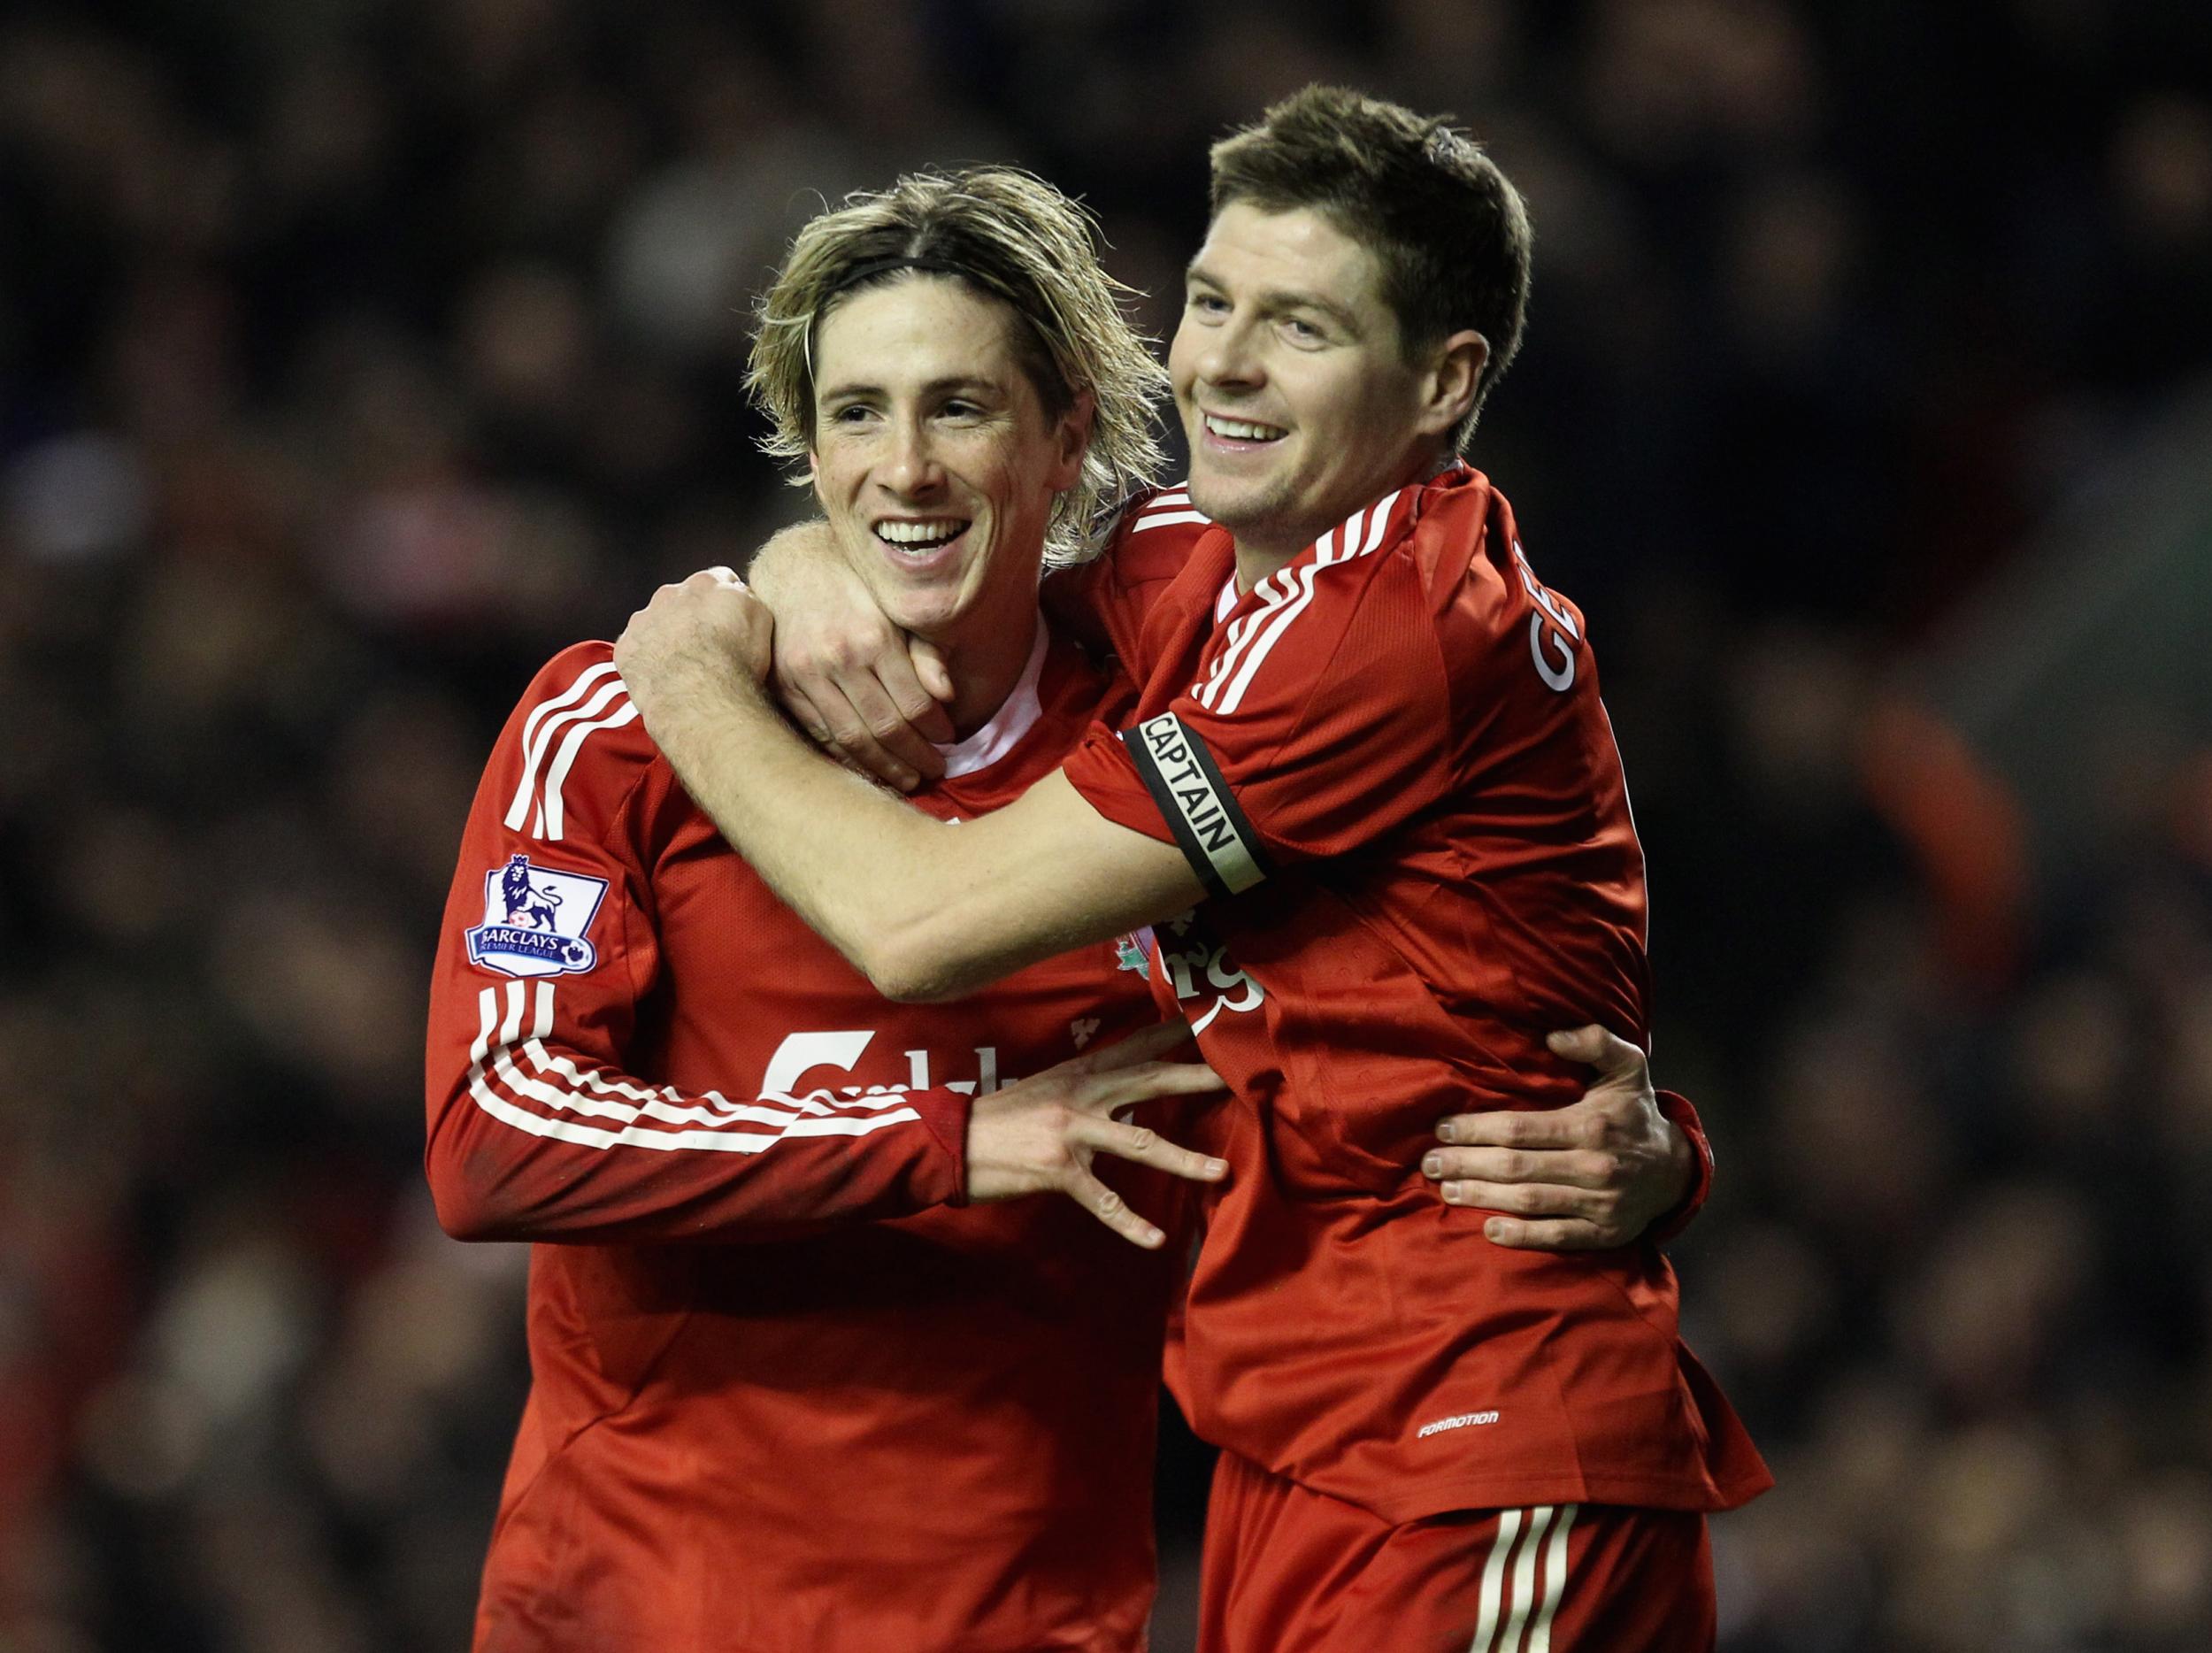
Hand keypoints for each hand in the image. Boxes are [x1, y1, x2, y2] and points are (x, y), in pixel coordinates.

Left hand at [615, 568, 774, 726]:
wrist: (701, 697)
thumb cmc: (734, 663)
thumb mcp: (762, 621)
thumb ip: (747, 600)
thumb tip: (738, 598)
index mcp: (706, 584)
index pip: (718, 581)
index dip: (725, 603)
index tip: (729, 623)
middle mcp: (671, 595)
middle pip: (681, 600)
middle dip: (691, 619)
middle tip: (707, 648)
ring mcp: (644, 620)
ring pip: (655, 623)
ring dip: (666, 638)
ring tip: (684, 667)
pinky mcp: (626, 647)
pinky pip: (634, 650)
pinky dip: (646, 661)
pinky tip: (663, 678)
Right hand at [748, 521, 955, 791]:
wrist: (792, 568)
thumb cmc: (855, 586)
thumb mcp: (896, 606)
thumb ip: (924, 651)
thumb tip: (947, 696)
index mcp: (873, 636)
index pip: (914, 702)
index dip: (936, 730)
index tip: (950, 740)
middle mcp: (838, 658)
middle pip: (885, 727)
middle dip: (916, 757)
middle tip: (936, 770)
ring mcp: (807, 676)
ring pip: (852, 739)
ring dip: (884, 768)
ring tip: (908, 780)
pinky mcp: (786, 687)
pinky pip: (821, 735)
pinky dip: (848, 758)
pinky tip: (870, 768)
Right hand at [966, 1020, 1227, 1248]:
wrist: (952, 1142)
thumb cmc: (1002, 1118)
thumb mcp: (1047, 1086)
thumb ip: (1087, 1083)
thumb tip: (1125, 1081)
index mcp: (1079, 1072)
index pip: (1135, 1047)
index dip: (1174, 1034)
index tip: (1210, 1019)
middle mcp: (1082, 1095)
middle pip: (1149, 1082)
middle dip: (1194, 1080)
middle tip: (1236, 1077)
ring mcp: (1071, 1132)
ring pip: (1140, 1143)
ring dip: (1183, 1158)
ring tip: (1221, 1170)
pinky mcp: (1058, 1171)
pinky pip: (1104, 1200)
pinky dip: (1131, 1222)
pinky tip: (1156, 1239)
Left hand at [1422, 1025, 1690, 1249]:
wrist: (1674, 1169)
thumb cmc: (1634, 1112)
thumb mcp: (1627, 1067)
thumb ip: (1596, 1042)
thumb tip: (1554, 1037)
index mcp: (1592, 1125)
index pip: (1520, 1128)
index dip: (1476, 1129)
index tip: (1442, 1128)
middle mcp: (1595, 1166)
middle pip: (1516, 1166)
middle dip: (1467, 1164)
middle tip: (1430, 1162)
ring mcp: (1600, 1203)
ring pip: (1529, 1201)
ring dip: (1482, 1197)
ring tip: (1446, 1190)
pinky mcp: (1604, 1233)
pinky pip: (1556, 1237)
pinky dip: (1521, 1236)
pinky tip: (1488, 1228)